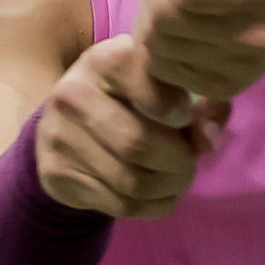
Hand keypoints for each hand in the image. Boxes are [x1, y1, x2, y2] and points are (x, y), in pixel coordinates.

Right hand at [37, 34, 229, 219]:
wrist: (64, 121)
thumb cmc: (129, 95)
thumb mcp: (162, 84)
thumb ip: (200, 103)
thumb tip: (208, 141)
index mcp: (104, 60)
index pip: (142, 79)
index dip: (174, 106)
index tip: (184, 117)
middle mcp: (73, 94)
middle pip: (137, 143)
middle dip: (178, 160)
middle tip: (190, 160)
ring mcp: (59, 136)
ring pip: (131, 181)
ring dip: (169, 187)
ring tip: (178, 177)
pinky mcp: (56, 175)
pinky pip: (121, 205)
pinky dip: (154, 205)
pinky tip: (159, 192)